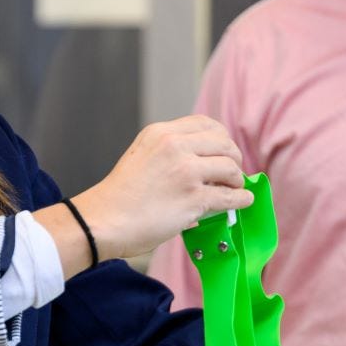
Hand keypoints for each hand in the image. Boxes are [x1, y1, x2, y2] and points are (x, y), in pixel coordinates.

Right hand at [72, 117, 251, 261]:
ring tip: (235, 188)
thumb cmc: (117, 197)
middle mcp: (174, 145)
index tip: (225, 150)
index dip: (222, 137)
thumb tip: (197, 173)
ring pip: (230, 167)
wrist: (101, 221)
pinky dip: (241, 199)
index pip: (205, 123)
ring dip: (237, 179)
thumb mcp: (140, 158)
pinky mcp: (193, 197)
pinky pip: (229, 196)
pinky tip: (244, 201)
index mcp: (160, 133)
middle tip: (234, 172)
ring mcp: (185, 171)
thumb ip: (168, 157)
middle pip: (223, 142)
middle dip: (234, 157)